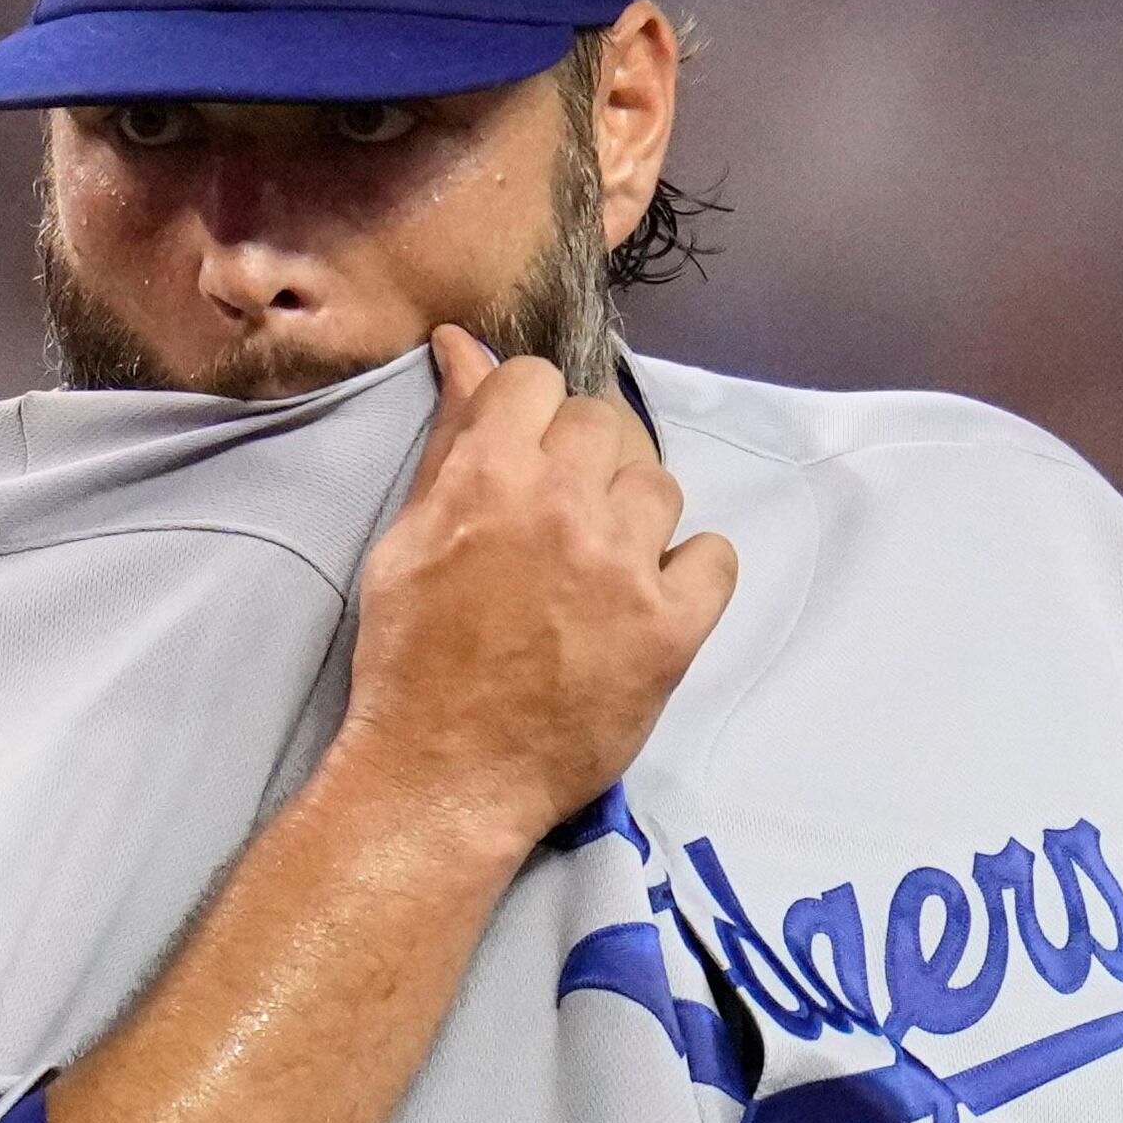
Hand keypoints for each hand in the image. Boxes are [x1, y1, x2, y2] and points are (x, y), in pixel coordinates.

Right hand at [329, 326, 737, 862]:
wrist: (442, 777)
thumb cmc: (410, 661)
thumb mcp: (406, 539)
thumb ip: (451, 440)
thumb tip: (463, 346)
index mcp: (490, 476)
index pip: (537, 380)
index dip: (529, 419)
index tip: (523, 461)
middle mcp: (563, 507)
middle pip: (603, 425)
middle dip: (580, 467)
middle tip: (556, 530)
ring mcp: (624, 567)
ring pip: (658, 487)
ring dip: (631, 520)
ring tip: (597, 575)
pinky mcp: (671, 628)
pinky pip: (716, 557)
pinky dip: (690, 575)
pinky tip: (648, 604)